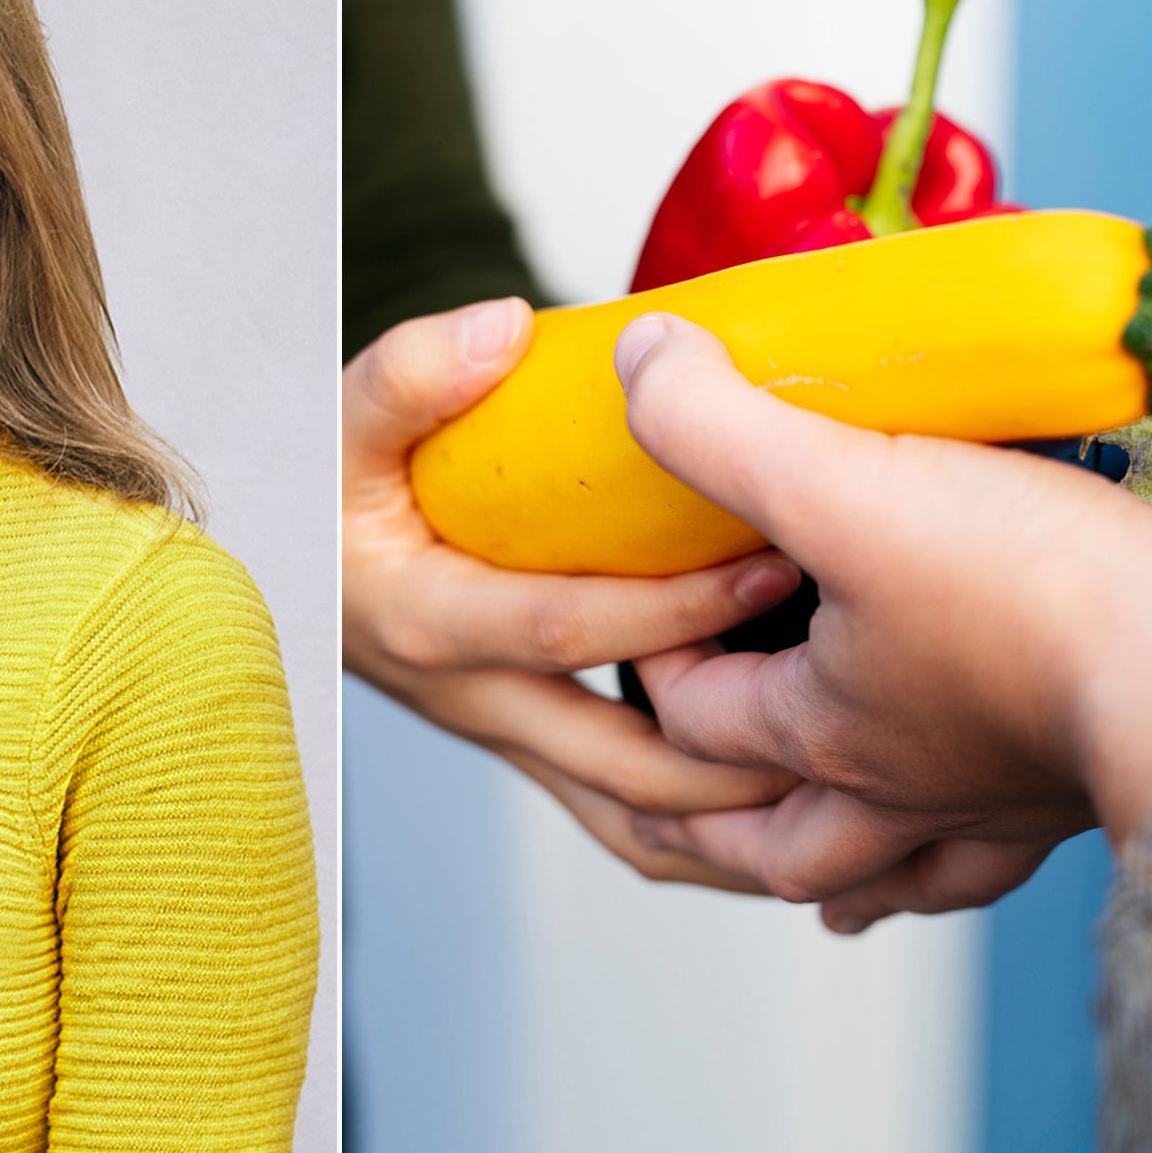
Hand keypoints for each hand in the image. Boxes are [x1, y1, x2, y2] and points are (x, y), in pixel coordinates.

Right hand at [342, 298, 803, 886]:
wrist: (291, 560)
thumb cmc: (325, 486)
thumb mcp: (342, 417)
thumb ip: (411, 372)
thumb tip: (505, 328)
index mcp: (429, 621)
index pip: (571, 630)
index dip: (681, 607)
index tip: (784, 559)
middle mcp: (470, 700)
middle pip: (625, 768)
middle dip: (746, 757)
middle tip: (860, 719)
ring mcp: (503, 735)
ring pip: (632, 820)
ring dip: (738, 824)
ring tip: (853, 797)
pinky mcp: (529, 744)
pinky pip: (624, 814)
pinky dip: (707, 824)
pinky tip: (792, 795)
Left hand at [612, 311, 1151, 927]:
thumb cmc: (1031, 592)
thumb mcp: (843, 485)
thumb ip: (722, 426)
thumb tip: (639, 360)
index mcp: (819, 730)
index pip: (690, 717)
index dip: (655, 657)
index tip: (656, 602)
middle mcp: (894, 791)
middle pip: (770, 843)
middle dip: (709, 826)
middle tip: (672, 807)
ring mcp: (986, 804)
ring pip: (884, 874)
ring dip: (839, 874)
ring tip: (821, 880)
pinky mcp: (1072, 787)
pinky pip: (998, 860)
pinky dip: (960, 861)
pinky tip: (968, 839)